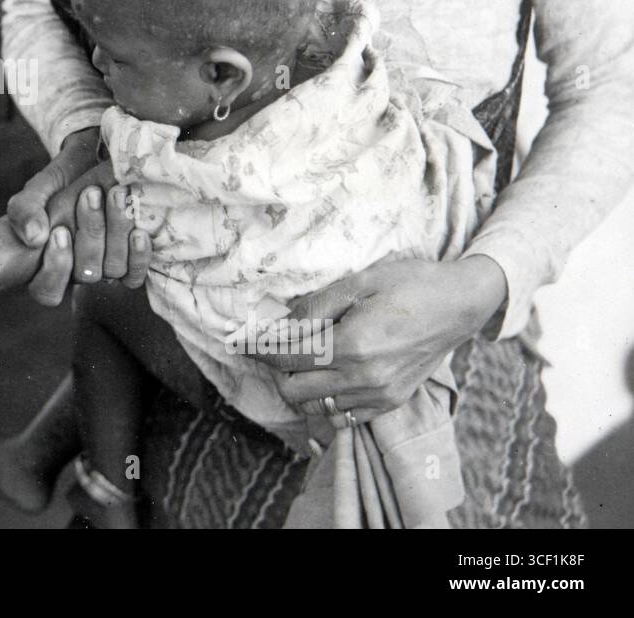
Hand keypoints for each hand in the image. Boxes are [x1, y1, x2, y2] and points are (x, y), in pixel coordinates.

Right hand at [11, 129, 150, 306]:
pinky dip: (139, 255)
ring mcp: (103, 267)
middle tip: (91, 193)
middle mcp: (75, 270)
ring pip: (113, 269)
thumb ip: (25, 210)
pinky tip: (138, 232)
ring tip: (117, 194)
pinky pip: (135, 275)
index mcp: (45, 262)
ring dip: (116, 232)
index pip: (47, 289)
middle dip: (91, 232)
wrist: (95, 164)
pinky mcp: (129, 262)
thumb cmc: (63, 180)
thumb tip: (35, 237)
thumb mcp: (38, 189)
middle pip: (85, 273)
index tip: (60, 231)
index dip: (56, 267)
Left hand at [255, 256, 508, 422]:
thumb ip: (314, 308)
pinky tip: (327, 377)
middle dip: (277, 370)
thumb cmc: (409, 285)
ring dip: (300, 387)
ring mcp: (378, 395)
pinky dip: (325, 402)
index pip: (287, 358)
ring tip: (302, 361)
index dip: (260, 350)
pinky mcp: (389, 403)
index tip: (242, 342)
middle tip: (277, 348)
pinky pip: (342, 417)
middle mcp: (363, 378)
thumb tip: (280, 326)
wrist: (459, 304)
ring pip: (315, 408)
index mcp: (352, 345)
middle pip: (293, 391)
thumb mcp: (358, 283)